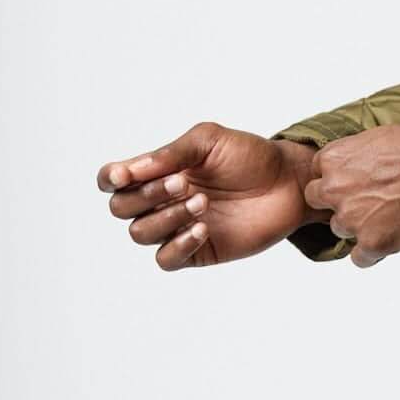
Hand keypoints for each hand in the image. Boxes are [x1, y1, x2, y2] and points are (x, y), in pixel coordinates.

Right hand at [97, 123, 315, 269]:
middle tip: (180, 183)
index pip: (114, 179)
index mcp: (158, 170)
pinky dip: (177, 245)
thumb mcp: (209, 140)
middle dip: (145, 195)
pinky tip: (202, 229)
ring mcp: (177, 227)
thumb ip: (171, 153)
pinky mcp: (196, 251)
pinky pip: (166, 259)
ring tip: (202, 203)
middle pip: (121, 208)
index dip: (110, 178)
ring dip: (166, 217)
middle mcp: (161, 200)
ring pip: (141, 233)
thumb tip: (131, 169)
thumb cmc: (249, 156)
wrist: (288, 182)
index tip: (124, 176)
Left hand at [302, 123, 399, 267]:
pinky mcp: (371, 243)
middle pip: (318, 201)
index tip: (353, 178)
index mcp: (335, 158)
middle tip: (364, 197)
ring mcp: (351, 219)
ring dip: (358, 225)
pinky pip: (360, 258)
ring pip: (340, 229)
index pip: (318, 171)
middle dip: (337, 200)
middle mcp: (335, 189)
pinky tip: (391, 237)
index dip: (337, 175)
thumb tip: (357, 159)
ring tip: (386, 215)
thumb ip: (358, 151)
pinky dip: (373, 251)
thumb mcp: (382, 135)